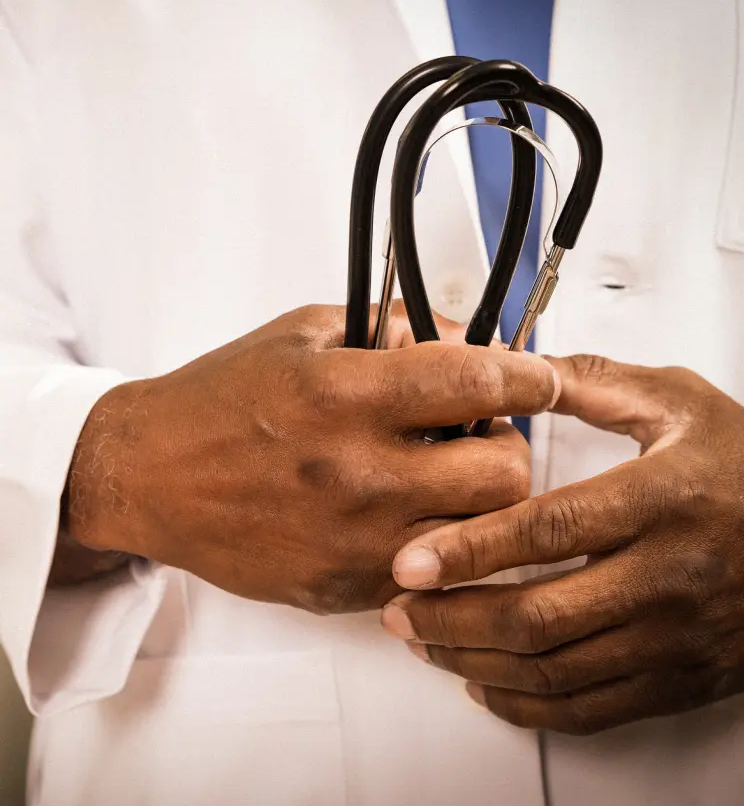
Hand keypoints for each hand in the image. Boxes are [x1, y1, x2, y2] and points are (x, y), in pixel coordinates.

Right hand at [65, 303, 557, 612]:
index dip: (528, 378)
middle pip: (503, 472)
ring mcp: (354, 540)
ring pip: (482, 534)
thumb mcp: (302, 333)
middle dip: (509, 447)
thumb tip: (465, 335)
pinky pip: (433, 574)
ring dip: (481, 500)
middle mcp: (357, 472)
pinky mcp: (344, 588)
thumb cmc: (221, 398)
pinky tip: (406, 514)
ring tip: (445, 476)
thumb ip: (389, 326)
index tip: (539, 379)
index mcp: (346, 394)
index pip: (479, 384)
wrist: (150, 475)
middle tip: (481, 435)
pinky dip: (439, 542)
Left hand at [383, 355, 743, 733]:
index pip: (551, 531)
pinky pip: (592, 709)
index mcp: (662, 500)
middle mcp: (668, 577)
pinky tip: (486, 681)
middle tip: (401, 608)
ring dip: (476, 660)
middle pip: (540, 615)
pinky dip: (527, 703)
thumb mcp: (680, 404)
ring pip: (556, 671)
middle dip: (454, 616)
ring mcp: (674, 638)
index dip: (473, 548)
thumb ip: (596, 384)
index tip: (412, 559)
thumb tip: (522, 369)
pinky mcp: (679, 678)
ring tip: (425, 641)